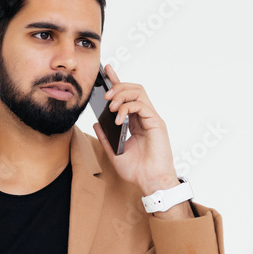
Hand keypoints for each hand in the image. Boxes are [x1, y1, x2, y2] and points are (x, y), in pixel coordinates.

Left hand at [91, 64, 180, 194]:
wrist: (150, 182)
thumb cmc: (137, 170)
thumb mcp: (114, 152)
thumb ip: (106, 137)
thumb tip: (96, 123)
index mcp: (135, 122)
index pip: (127, 96)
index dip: (117, 81)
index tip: (107, 70)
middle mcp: (145, 117)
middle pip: (133, 89)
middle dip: (117, 87)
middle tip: (105, 97)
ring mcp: (151, 119)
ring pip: (138, 92)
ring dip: (122, 95)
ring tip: (111, 106)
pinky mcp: (156, 123)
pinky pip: (142, 105)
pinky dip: (127, 108)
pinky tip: (118, 118)